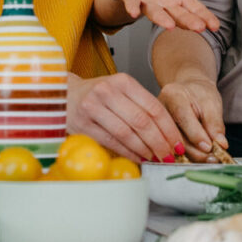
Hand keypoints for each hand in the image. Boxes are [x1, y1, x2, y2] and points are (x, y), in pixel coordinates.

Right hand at [67, 72, 184, 163]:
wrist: (63, 94)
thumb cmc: (97, 95)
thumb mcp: (119, 91)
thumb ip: (140, 106)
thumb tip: (167, 133)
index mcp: (122, 81)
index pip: (153, 107)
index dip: (169, 128)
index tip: (178, 143)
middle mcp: (107, 91)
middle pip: (142, 122)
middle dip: (160, 142)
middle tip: (169, 156)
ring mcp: (93, 107)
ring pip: (127, 134)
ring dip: (145, 150)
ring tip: (156, 159)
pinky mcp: (82, 124)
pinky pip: (110, 142)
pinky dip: (127, 152)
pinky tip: (138, 158)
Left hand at [112, 0, 241, 31]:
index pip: (196, 8)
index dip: (205, 16)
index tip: (215, 26)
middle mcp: (166, 3)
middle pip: (178, 12)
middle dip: (188, 20)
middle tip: (199, 28)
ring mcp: (148, 0)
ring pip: (156, 12)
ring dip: (162, 19)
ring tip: (170, 26)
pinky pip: (131, 1)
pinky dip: (132, 7)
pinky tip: (133, 12)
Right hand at [158, 77, 226, 160]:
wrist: (189, 91)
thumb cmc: (200, 95)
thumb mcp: (212, 103)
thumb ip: (215, 124)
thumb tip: (220, 144)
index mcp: (173, 95)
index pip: (183, 117)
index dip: (197, 135)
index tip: (210, 147)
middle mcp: (161, 110)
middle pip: (176, 137)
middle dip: (196, 151)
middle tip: (214, 158)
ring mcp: (157, 124)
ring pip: (173, 148)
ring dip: (193, 157)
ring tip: (209, 159)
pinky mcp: (159, 136)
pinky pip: (172, 151)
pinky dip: (187, 157)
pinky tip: (199, 158)